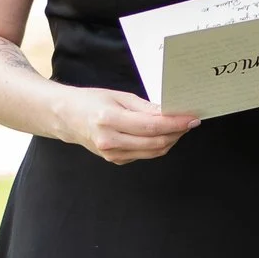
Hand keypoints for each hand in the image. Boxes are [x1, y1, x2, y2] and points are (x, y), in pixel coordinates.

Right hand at [61, 86, 197, 162]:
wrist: (67, 118)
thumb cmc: (91, 102)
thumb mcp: (118, 97)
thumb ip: (145, 107)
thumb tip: (170, 113)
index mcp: (109, 119)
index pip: (151, 126)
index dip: (175, 124)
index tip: (192, 118)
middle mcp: (110, 141)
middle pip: (155, 142)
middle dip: (177, 132)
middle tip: (189, 121)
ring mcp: (112, 155)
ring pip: (153, 152)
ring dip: (170, 140)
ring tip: (179, 127)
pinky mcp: (115, 161)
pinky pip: (144, 155)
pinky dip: (157, 145)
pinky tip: (162, 134)